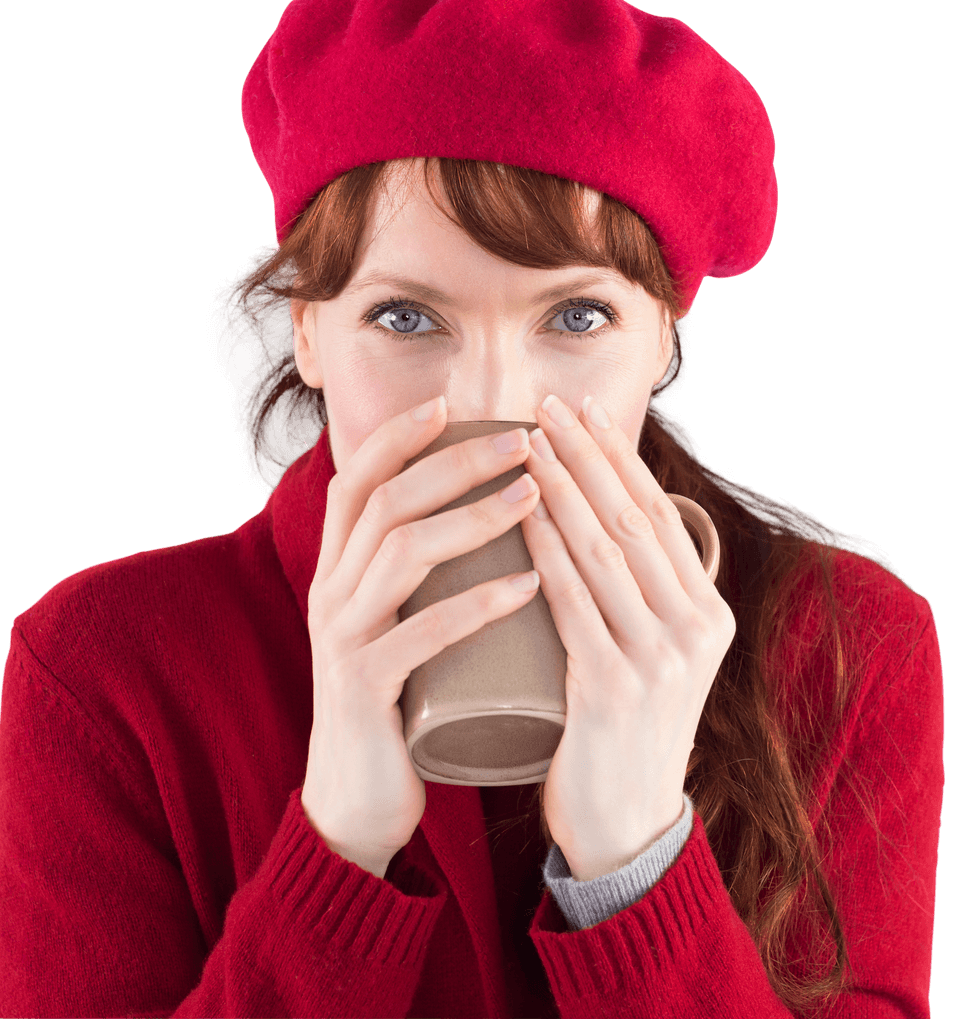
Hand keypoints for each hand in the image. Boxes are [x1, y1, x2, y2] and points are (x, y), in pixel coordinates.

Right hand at [302, 395, 542, 874]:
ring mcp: (343, 640)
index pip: (356, 481)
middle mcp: (331, 593)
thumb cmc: (396, 701)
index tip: (452, 405)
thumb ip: (422, 576)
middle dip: (455, 462)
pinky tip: (528, 583)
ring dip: (473, 516)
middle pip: (385, 501)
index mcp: (338, 571)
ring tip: (535, 497)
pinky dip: (478, 603)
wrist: (355, 801)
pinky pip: (422, 633)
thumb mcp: (398, 623)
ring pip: (402, 552)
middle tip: (523, 441)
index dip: (398, 437)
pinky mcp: (365, 689)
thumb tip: (489, 516)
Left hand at [518, 393, 735, 880]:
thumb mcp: (651, 654)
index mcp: (708, 613)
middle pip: (634, 519)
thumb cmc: (620, 728)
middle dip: (587, 455)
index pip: (661, 513)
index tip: (583, 409)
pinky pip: (574, 603)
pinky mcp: (614, 690)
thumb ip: (636, 595)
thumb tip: (593, 521)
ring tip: (525, 442)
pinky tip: (520, 514)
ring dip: (562, 488)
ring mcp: (659, 660)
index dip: (620, 457)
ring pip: (605, 550)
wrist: (623, 823)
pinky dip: (546, 550)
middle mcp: (696, 629)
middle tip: (545, 405)